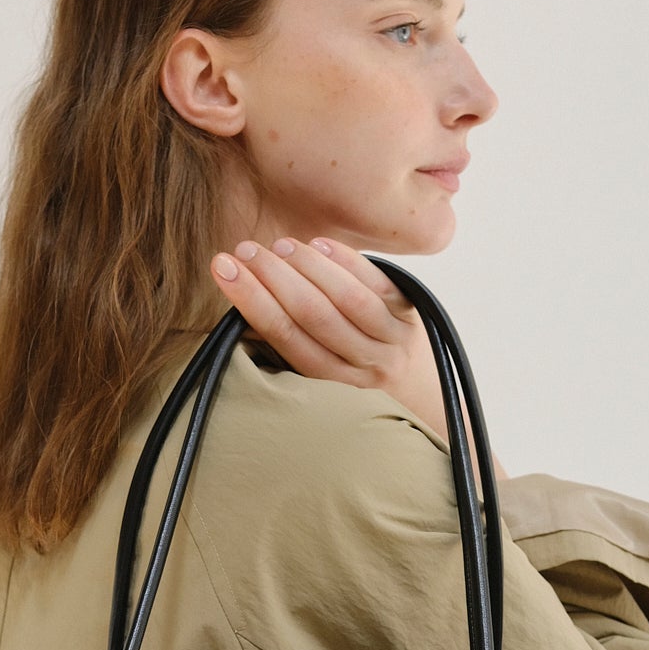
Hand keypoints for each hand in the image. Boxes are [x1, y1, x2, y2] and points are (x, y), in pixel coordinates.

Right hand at [210, 235, 453, 442]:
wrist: (425, 406)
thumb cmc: (357, 388)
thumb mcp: (323, 384)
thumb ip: (290, 348)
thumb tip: (243, 309)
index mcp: (332, 388)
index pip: (285, 336)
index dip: (251, 300)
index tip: (222, 269)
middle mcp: (365, 368)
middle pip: (313, 315)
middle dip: (273, 277)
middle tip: (242, 250)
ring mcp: (393, 342)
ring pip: (347, 298)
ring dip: (308, 266)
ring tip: (277, 246)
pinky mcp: (413, 317)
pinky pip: (378, 284)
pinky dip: (347, 262)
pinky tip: (318, 243)